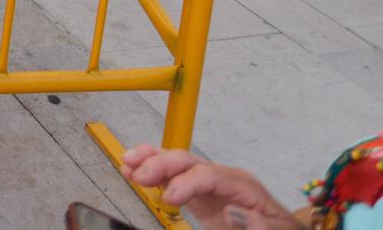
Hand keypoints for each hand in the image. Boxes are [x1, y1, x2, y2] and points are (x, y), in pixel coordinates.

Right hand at [121, 146, 299, 229]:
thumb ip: (255, 224)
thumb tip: (231, 211)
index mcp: (241, 185)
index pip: (208, 174)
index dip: (185, 182)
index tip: (168, 198)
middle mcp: (222, 177)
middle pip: (188, 161)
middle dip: (161, 164)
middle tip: (137, 176)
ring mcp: (208, 184)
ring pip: (176, 162)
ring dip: (151, 159)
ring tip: (127, 162)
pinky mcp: (198, 194)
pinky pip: (173, 176)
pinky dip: (153, 171)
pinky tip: (133, 168)